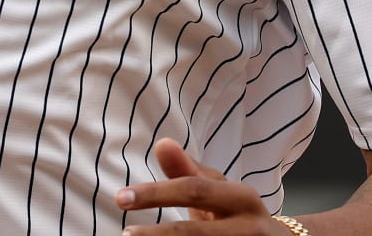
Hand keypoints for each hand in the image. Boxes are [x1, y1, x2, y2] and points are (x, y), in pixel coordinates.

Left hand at [115, 138, 288, 233]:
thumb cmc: (239, 216)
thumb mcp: (219, 192)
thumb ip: (189, 171)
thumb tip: (162, 144)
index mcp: (242, 198)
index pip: (194, 191)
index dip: (156, 194)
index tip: (120, 198)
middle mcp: (250, 228)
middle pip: (196, 233)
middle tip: (125, 235)